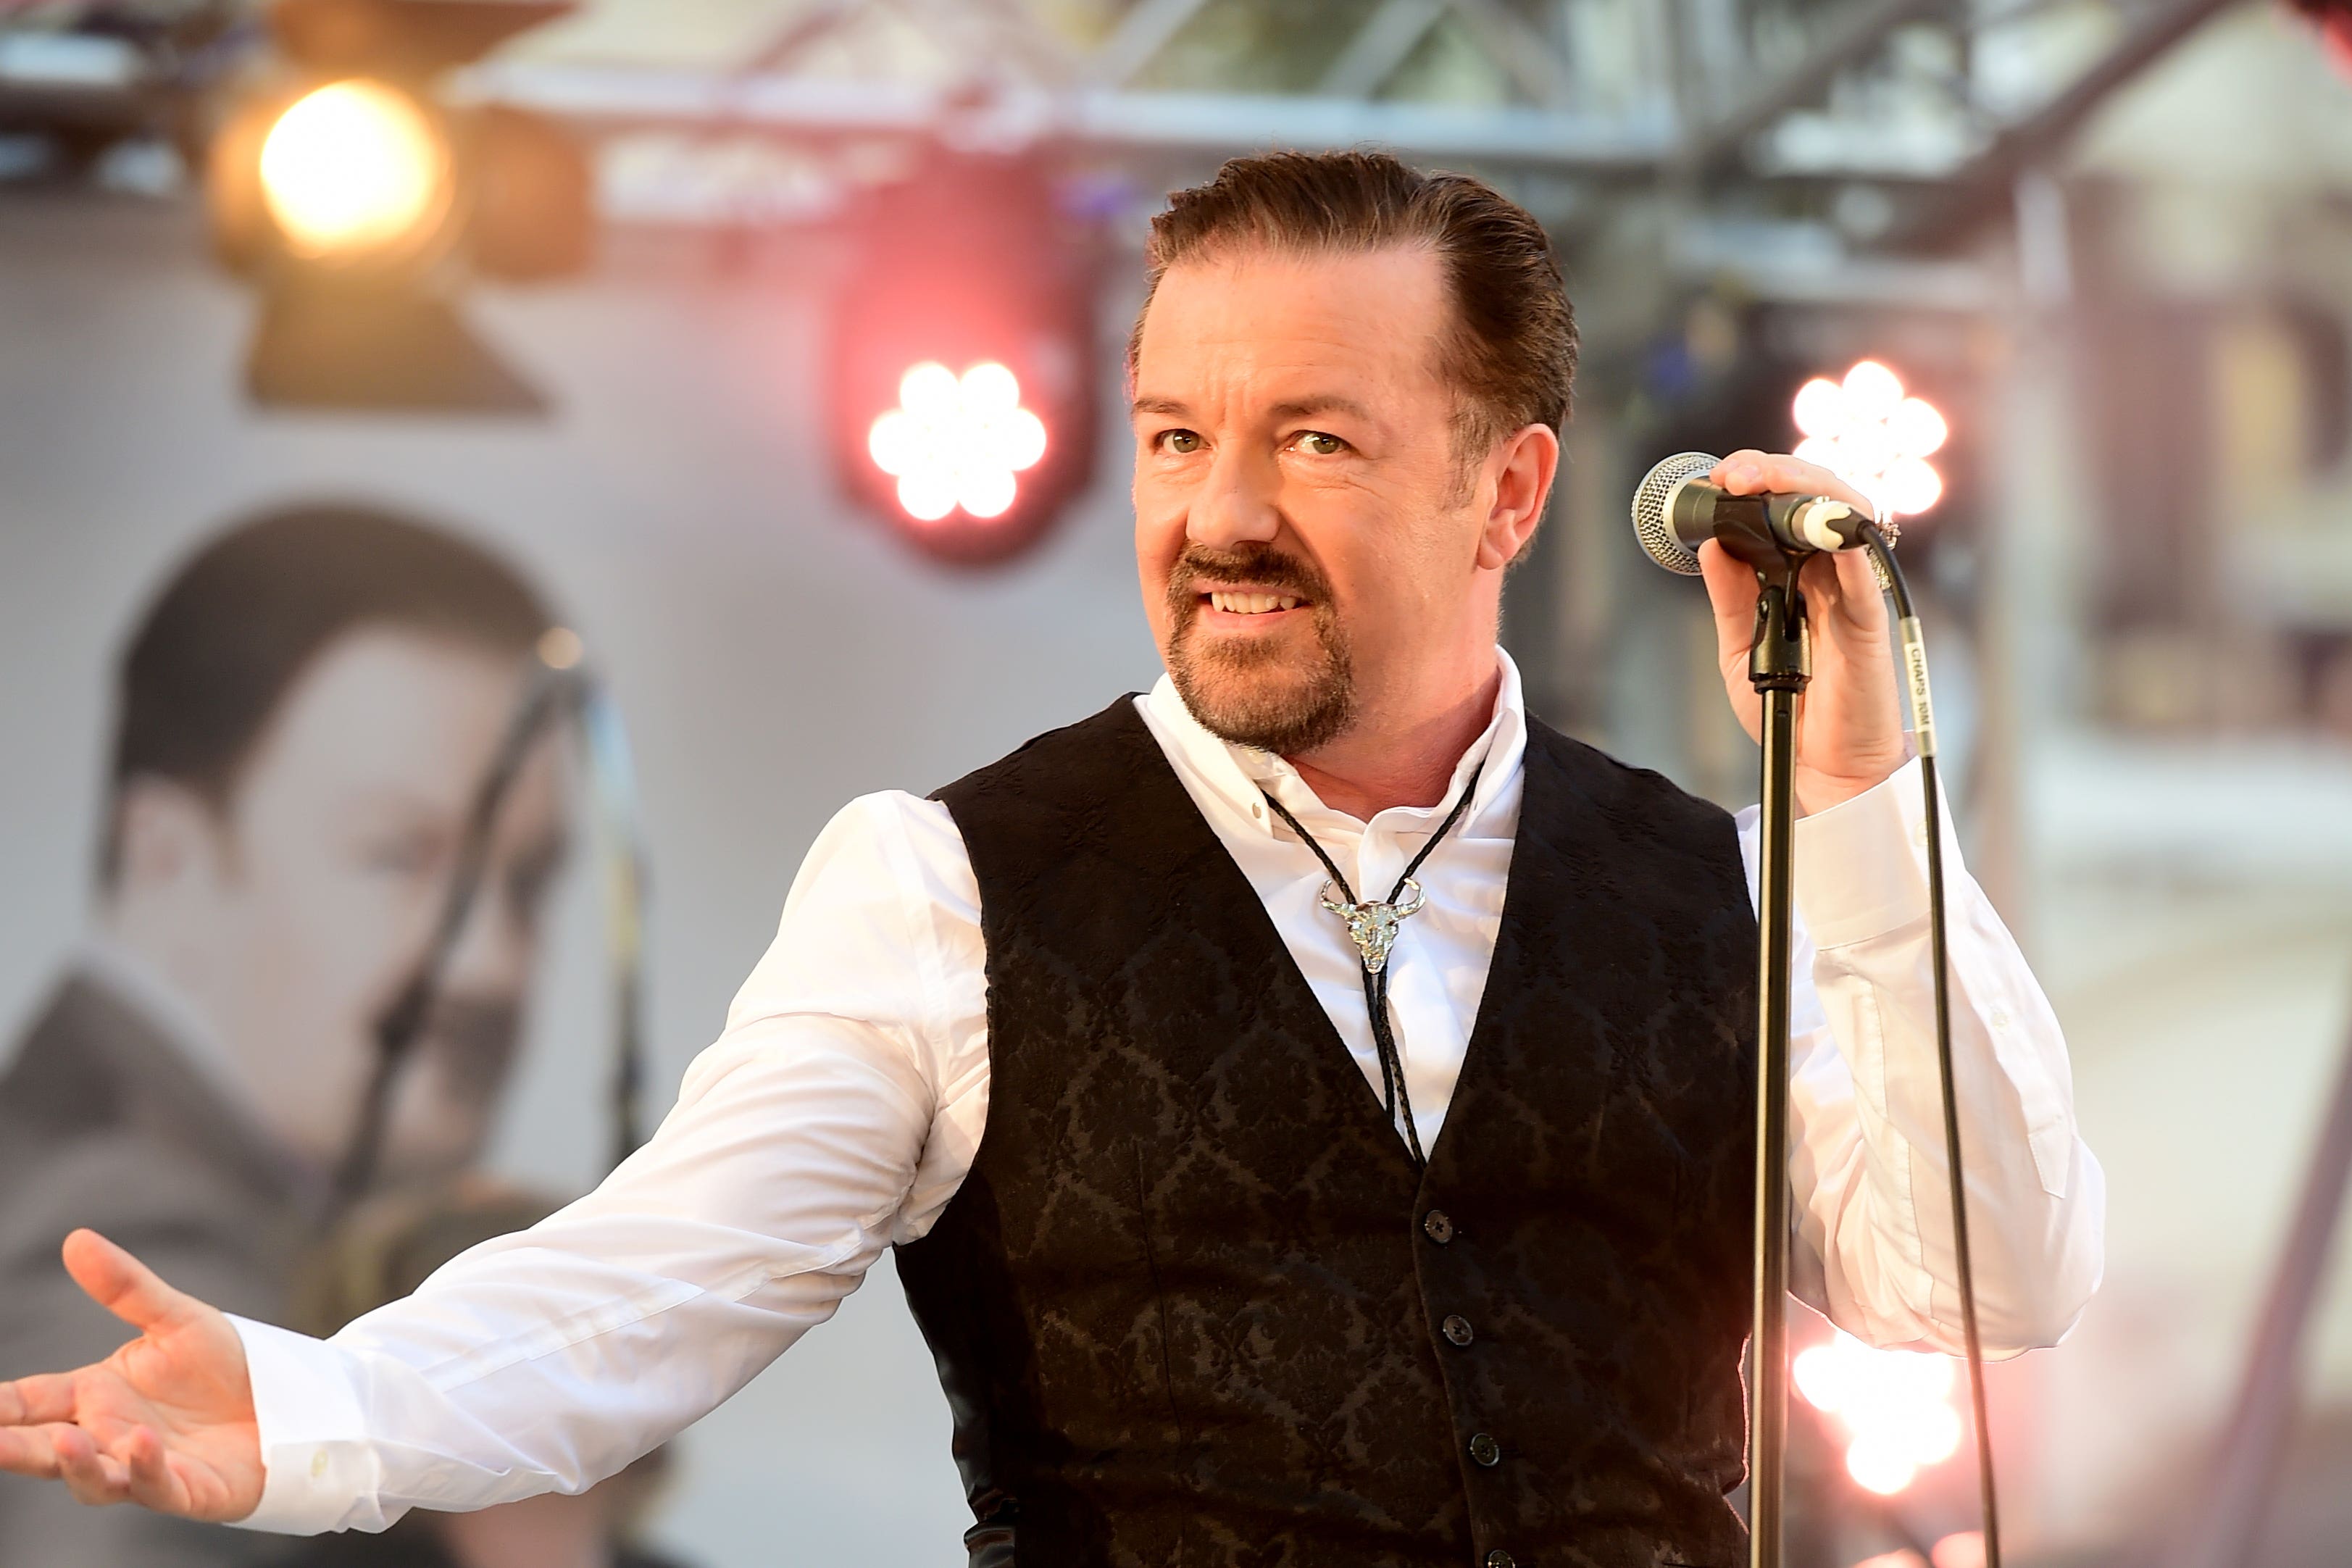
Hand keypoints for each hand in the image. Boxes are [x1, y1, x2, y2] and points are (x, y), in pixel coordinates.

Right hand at [0, 1229, 262, 1519]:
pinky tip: (142, 1444)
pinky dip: (145, 1470)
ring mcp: (143, 1468)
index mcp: (95, 1396)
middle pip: (48, 1449)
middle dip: (15, 1448)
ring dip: (76, 1465)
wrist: (285, 1401)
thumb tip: (76, 1238)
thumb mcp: (176, 1319)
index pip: (31, 1402)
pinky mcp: (186, 1489)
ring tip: (65, 1441)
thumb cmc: (224, 1366)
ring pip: (94, 1479)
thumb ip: (125, 1287)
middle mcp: (109, 1436)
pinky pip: (157, 1486)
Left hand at [1697, 449, 1907, 813]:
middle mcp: (1829, 574)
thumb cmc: (1788, 706)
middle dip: (1777, 471)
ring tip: (1767, 481)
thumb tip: (1711, 545)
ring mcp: (1853, 592)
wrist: (1820, 764)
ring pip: (1847, 517)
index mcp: (1798, 573)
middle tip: (1735, 474)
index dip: (1757, 481)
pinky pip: (1866, 574)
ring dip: (1808, 489)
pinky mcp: (1869, 622)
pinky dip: (1848, 543)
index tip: (1718, 480)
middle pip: (1817, 497)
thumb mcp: (1736, 648)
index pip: (1785, 507)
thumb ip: (1729, 597)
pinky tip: (1825, 524)